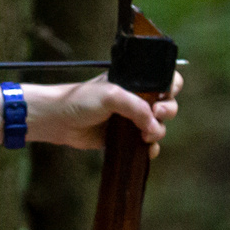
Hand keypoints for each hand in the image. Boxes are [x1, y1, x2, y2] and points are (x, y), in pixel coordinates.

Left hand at [28, 71, 181, 157]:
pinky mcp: (124, 137)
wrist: (58, 120)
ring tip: (146, 136)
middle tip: (157, 114)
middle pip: (167, 104)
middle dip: (168, 111)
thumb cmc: (81, 101)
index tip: (164, 96)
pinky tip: (147, 151)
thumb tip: (154, 126)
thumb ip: (136, 107)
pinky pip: (146, 144)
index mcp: (134, 81)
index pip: (164, 79)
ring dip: (159, 132)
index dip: (171, 87)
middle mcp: (135, 98)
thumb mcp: (111, 96)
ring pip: (158, 126)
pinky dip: (150, 148)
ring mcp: (131, 118)